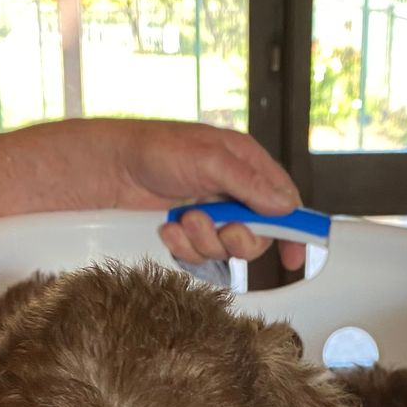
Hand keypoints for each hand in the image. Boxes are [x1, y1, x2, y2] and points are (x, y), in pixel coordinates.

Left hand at [102, 120, 308, 273]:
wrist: (111, 168)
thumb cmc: (156, 149)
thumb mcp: (209, 159)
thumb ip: (248, 184)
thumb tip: (284, 205)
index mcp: (246, 165)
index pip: (284, 201)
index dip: (293, 230)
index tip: (294, 257)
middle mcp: (232, 192)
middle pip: (257, 236)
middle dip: (238, 240)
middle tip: (223, 229)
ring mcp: (211, 214)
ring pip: (225, 250)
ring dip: (204, 241)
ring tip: (184, 220)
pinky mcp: (189, 233)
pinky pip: (198, 256)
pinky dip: (183, 247)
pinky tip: (170, 228)